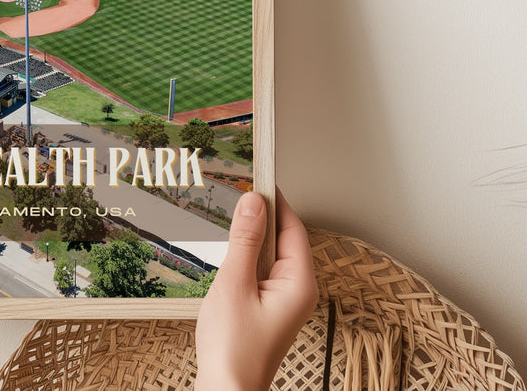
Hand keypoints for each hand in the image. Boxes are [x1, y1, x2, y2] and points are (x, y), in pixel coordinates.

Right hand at [194, 189, 317, 390]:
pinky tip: (227, 249)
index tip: (257, 177)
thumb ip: (244, 241)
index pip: (292, 228)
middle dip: (262, 215)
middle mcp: (297, 291)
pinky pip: (261, 271)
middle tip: (239, 189)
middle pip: (284, 239)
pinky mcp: (266, 309)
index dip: (275, 201)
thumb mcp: (234, 284)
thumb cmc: (233, 349)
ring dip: (251, 235)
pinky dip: (245, 255)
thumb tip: (253, 203)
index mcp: (299, 284)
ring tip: (230, 214)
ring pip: (270, 255)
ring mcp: (282, 302)